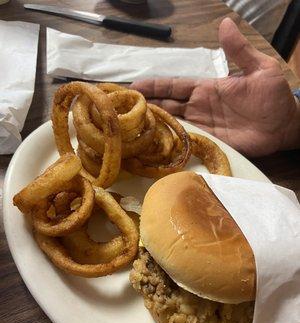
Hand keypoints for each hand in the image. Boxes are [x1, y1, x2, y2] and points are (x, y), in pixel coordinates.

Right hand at [131, 18, 299, 156]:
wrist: (285, 126)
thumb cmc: (274, 96)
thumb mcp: (260, 68)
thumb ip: (239, 50)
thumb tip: (225, 24)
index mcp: (207, 88)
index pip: (174, 85)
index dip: (154, 85)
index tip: (133, 86)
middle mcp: (200, 107)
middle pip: (167, 105)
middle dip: (146, 105)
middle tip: (124, 108)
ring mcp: (204, 126)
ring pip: (173, 123)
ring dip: (155, 124)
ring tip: (132, 126)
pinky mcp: (211, 142)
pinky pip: (187, 141)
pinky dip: (172, 142)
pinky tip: (156, 144)